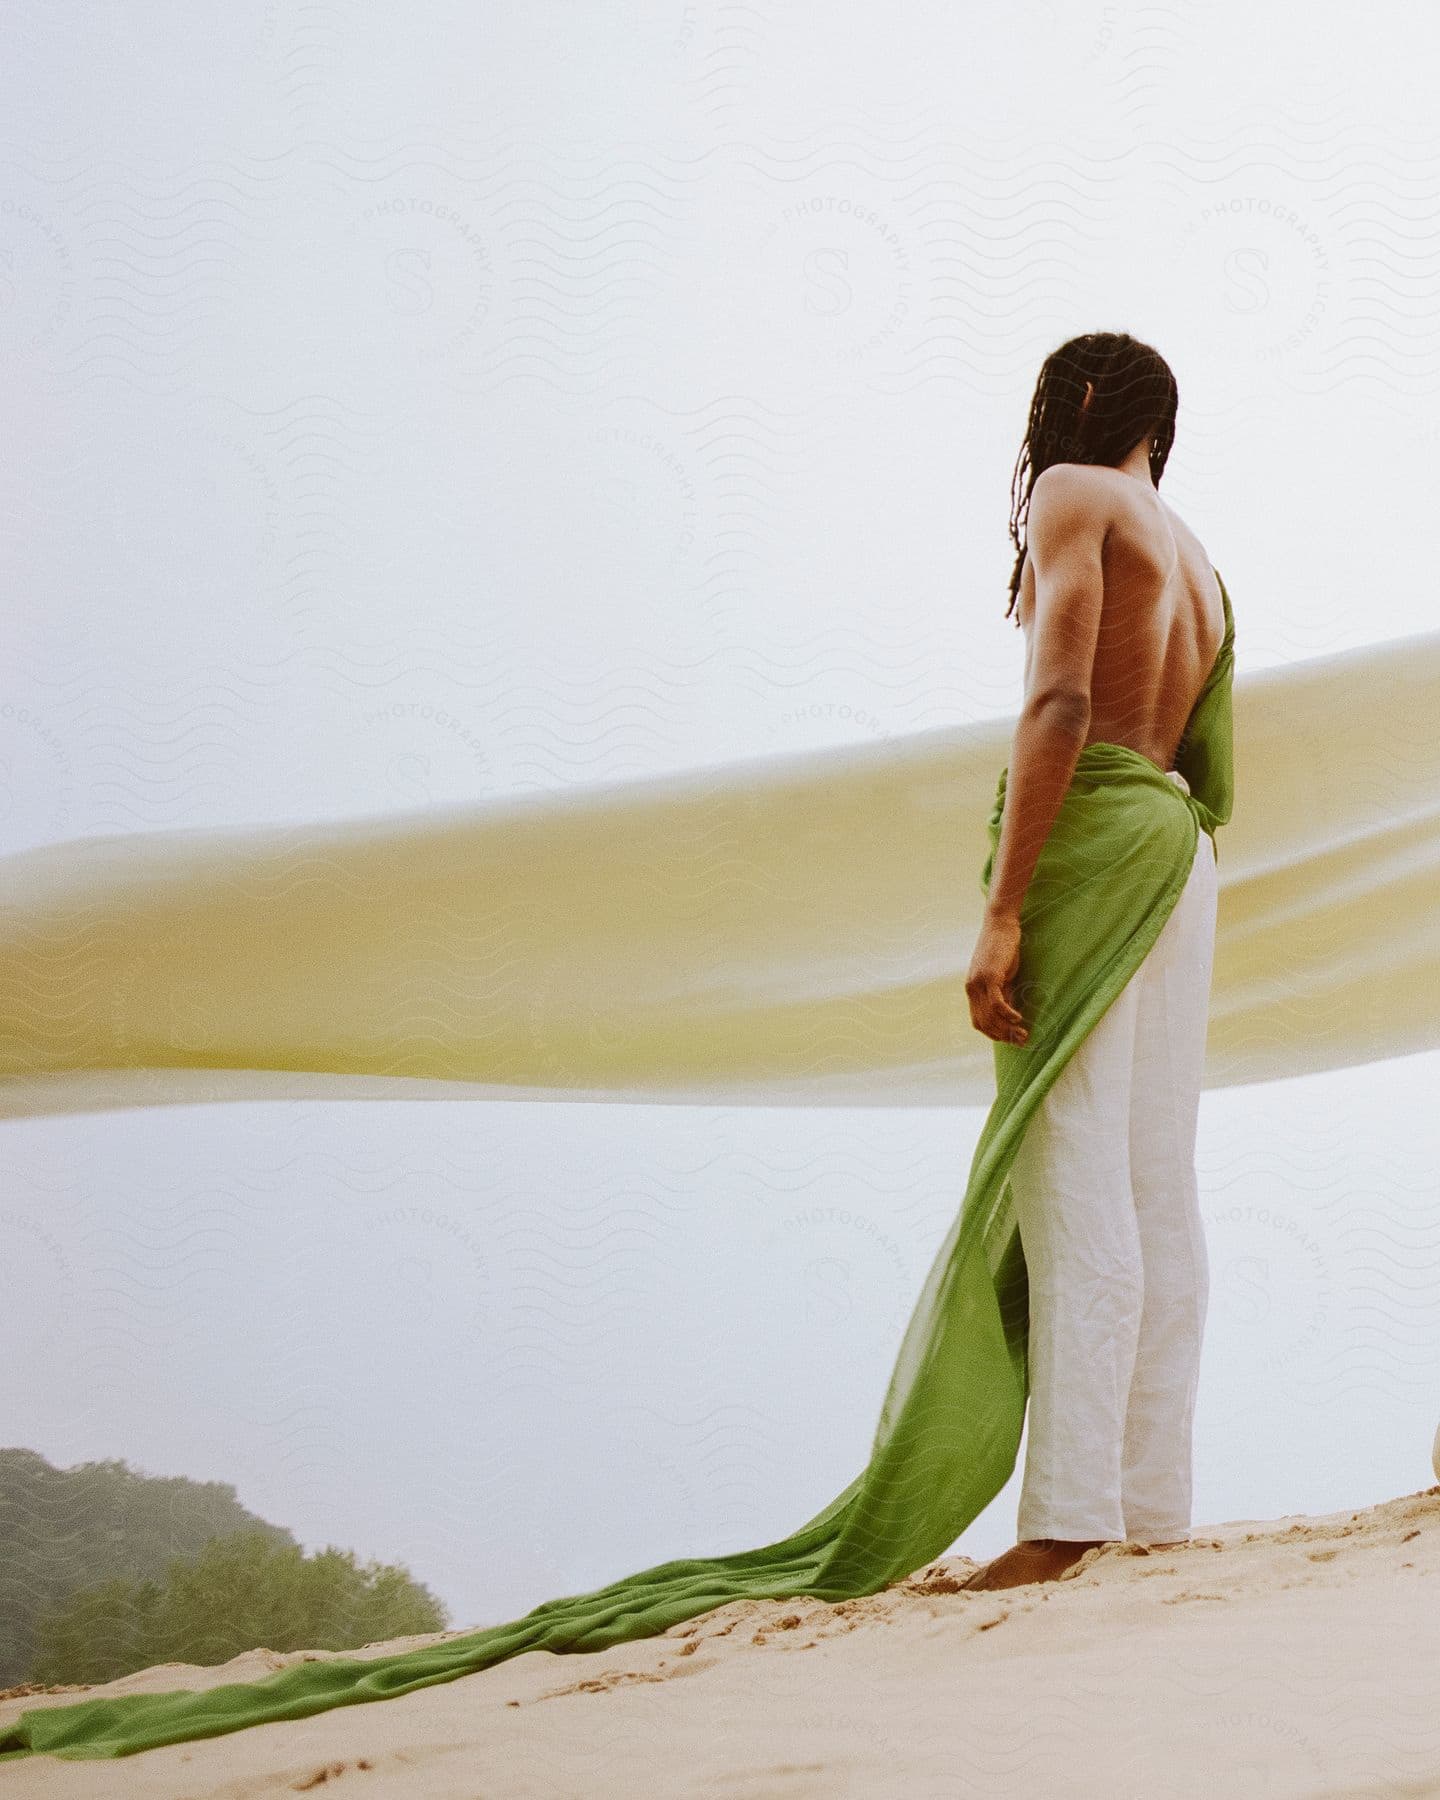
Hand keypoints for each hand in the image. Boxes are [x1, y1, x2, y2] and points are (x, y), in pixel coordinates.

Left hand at [966, 911, 1029, 1044]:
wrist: (1000, 924)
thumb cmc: (1003, 949)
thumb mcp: (1003, 976)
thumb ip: (1003, 995)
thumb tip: (1010, 1016)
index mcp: (972, 990)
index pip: (979, 1022)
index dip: (994, 1034)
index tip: (1011, 1039)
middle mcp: (971, 988)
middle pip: (984, 1023)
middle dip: (1003, 1036)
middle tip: (1022, 1040)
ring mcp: (978, 982)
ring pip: (990, 1016)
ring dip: (1007, 1029)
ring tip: (1023, 1033)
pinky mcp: (989, 976)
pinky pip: (996, 1003)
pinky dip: (1007, 1014)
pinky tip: (1019, 1018)